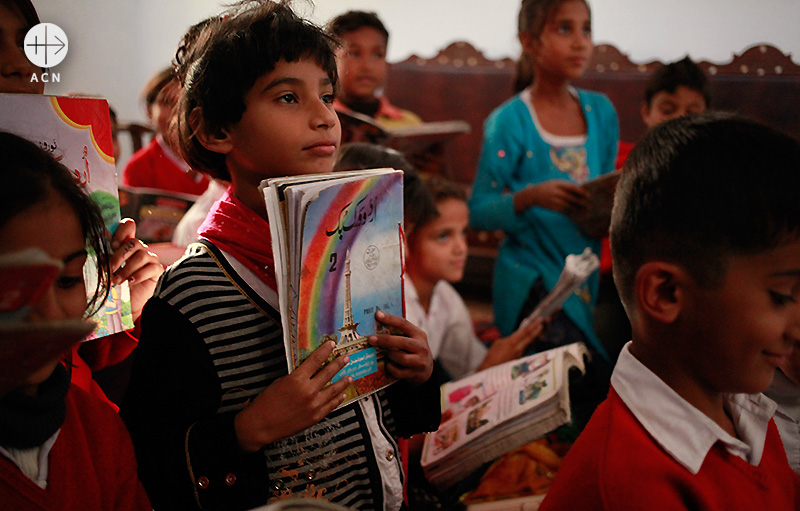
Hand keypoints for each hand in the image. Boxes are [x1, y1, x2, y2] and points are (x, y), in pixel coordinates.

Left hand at [109, 219, 162, 321]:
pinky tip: (130, 282)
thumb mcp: (107, 272)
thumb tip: (97, 252)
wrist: (129, 306)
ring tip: (117, 280)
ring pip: (141, 255)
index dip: (121, 231)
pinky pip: (150, 268)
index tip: (111, 244)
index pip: (128, 227)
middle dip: (119, 255)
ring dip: (126, 268)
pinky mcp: (158, 271)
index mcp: (126, 246)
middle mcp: (140, 250)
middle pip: (133, 242)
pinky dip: (139, 274)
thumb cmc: (116, 288)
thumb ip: (104, 260)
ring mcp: (150, 260)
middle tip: (109, 268)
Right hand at [234, 341, 351, 452]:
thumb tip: (308, 371)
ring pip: (334, 390)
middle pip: (328, 373)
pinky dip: (338, 399)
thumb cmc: (267, 402)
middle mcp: (308, 391)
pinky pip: (331, 406)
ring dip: (343, 382)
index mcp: (297, 379)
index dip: (325, 350)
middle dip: (338, 364)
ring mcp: (314, 405)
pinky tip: (342, 394)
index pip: (315, 360)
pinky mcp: (315, 417)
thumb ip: (296, 376)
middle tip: (346, 358)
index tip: (332, 344)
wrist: (261, 425)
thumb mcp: (280, 382)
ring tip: (349, 376)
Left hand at [368, 310, 432, 386]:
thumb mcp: (411, 339)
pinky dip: (390, 368)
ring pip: (399, 357)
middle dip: (384, 340)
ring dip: (388, 355)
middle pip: (401, 342)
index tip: (377, 314)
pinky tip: (389, 365)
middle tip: (370, 339)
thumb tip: (376, 323)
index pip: (404, 324)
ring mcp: (420, 361)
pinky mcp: (415, 374)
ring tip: (385, 354)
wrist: (426, 371)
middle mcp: (421, 347)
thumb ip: (399, 332)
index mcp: (419, 334)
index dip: (390, 319)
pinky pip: (397, 371)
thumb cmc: (412, 350)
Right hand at [477, 317, 544, 371]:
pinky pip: (527, 349)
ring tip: (541, 329)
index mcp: (511, 342)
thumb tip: (515, 337)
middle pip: (531, 338)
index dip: (533, 325)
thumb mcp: (498, 343)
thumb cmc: (492, 356)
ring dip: (536, 336)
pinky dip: (531, 343)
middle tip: (544, 323)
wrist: (491, 370)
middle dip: (538, 330)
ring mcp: (520, 354)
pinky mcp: (520, 359)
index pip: (525, 332)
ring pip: (531, 343)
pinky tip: (533, 338)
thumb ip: (508, 339)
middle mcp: (518, 348)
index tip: (539, 320)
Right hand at [514, 180, 590, 214]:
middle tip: (589, 205)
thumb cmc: (547, 187)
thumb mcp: (555, 183)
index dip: (581, 192)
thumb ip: (566, 185)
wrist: (533, 194)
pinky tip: (575, 212)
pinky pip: (563, 209)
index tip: (588, 195)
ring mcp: (554, 200)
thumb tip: (580, 190)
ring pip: (569, 205)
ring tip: (584, 210)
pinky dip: (570, 211)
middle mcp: (556, 192)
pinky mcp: (552, 207)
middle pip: (572, 198)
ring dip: (577, 208)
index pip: (572, 188)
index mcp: (558, 184)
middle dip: (581, 202)